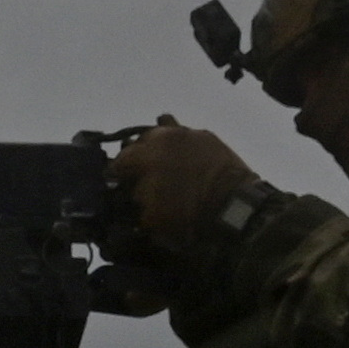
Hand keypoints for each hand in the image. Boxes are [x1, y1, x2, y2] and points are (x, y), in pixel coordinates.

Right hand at [108, 119, 257, 266]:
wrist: (234, 207)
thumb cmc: (188, 214)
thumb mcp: (152, 217)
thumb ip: (135, 201)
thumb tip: (131, 192)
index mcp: (143, 156)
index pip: (118, 162)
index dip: (115, 176)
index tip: (117, 185)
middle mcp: (162, 137)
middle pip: (138, 141)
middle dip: (136, 156)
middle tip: (140, 174)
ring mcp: (186, 132)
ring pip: (161, 130)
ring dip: (158, 144)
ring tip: (163, 160)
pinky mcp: (206, 135)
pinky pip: (185, 134)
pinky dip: (181, 145)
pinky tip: (185, 158)